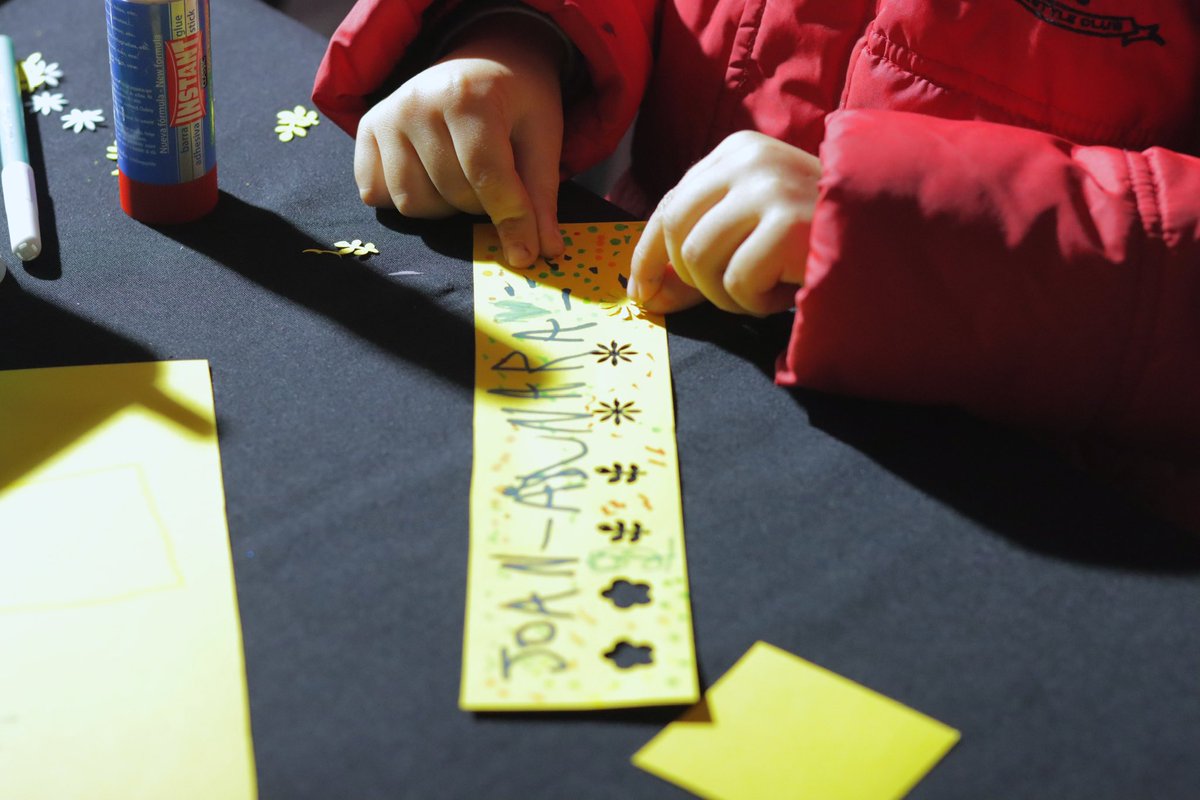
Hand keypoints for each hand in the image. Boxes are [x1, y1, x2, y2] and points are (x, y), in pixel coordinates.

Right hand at [353, 15, 565, 267]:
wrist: (484, 59)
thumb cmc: (517, 100)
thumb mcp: (543, 136)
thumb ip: (540, 194)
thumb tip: (544, 251)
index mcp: (467, 95)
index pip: (486, 175)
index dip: (510, 219)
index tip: (526, 255)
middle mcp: (418, 102)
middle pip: (451, 194)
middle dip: (481, 205)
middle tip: (496, 179)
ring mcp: (387, 115)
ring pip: (412, 203)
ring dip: (445, 207)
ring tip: (463, 176)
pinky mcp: (367, 129)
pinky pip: (378, 194)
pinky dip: (408, 197)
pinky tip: (429, 175)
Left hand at [628, 130, 819, 315]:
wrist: (897, 243)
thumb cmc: (821, 242)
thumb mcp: (753, 233)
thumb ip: (700, 252)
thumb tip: (647, 291)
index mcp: (737, 151)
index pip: (669, 204)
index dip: (647, 254)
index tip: (640, 291)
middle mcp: (748, 158)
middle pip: (675, 231)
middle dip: (692, 278)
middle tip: (732, 294)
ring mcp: (768, 186)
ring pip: (697, 258)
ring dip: (728, 294)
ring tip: (769, 288)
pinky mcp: (785, 222)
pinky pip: (735, 282)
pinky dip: (758, 302)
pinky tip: (791, 288)